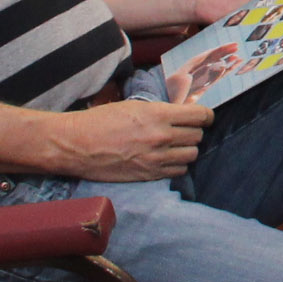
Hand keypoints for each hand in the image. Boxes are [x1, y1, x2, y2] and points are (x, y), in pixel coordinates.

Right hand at [50, 96, 211, 177]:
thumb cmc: (100, 121)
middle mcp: (162, 136)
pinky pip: (179, 171)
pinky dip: (177, 165)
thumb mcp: (133, 106)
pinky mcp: (150, 175)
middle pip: (198, 135)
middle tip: (184, 131)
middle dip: (194, 132)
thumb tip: (180, 113)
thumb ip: (159, 111)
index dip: (206, 116)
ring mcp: (157, 158)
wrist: (76, 145)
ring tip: (175, 146)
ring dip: (187, 149)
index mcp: (158, 114)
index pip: (200, 115)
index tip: (205, 118)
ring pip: (192, 154)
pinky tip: (166, 159)